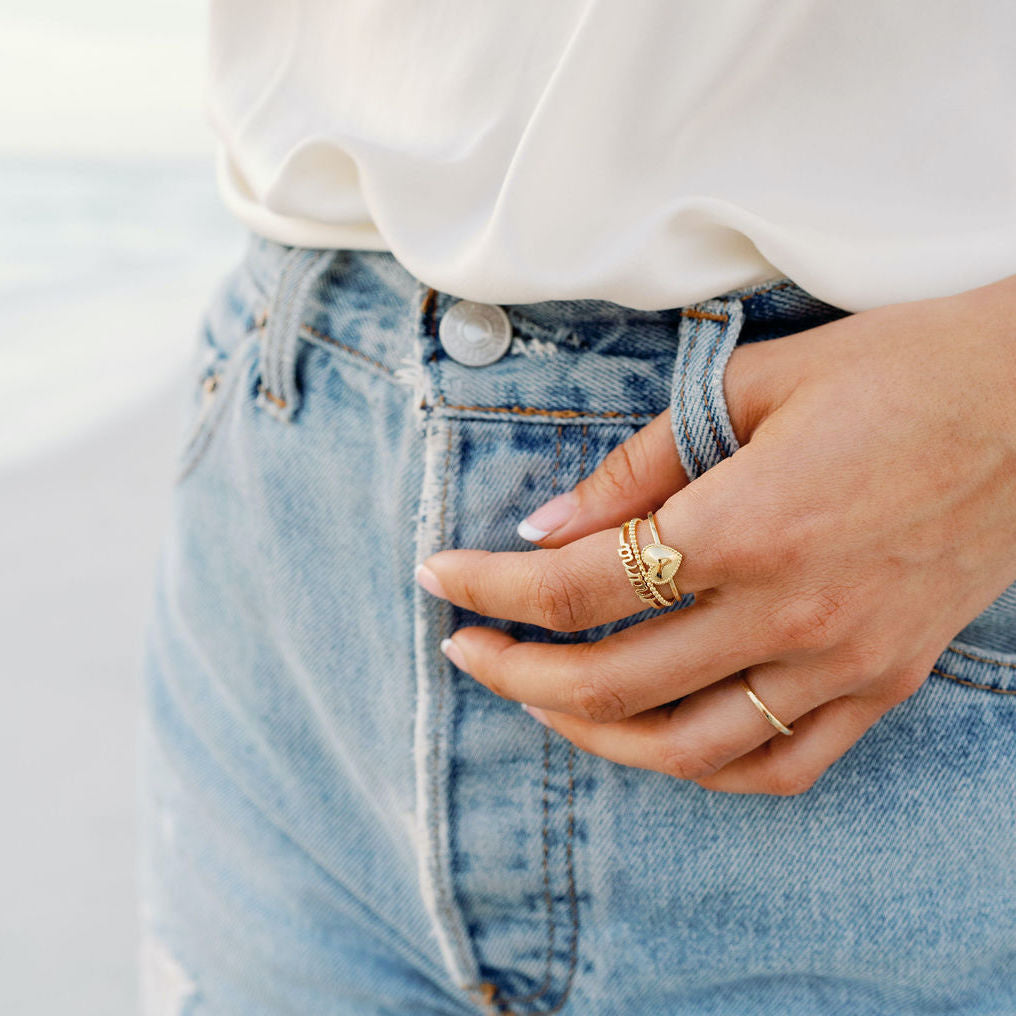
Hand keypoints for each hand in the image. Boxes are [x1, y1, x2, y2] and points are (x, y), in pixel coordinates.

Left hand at [417, 276, 1015, 794]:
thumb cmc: (897, 370)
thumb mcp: (754, 386)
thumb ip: (639, 465)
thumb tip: (546, 526)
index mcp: (751, 524)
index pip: (581, 585)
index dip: (491, 587)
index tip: (440, 578)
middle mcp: (793, 612)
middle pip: (613, 683)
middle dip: (516, 672)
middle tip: (465, 646)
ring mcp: (844, 662)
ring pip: (687, 747)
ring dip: (591, 736)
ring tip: (538, 699)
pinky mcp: (884, 682)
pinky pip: (780, 764)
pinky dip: (702, 766)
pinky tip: (655, 739)